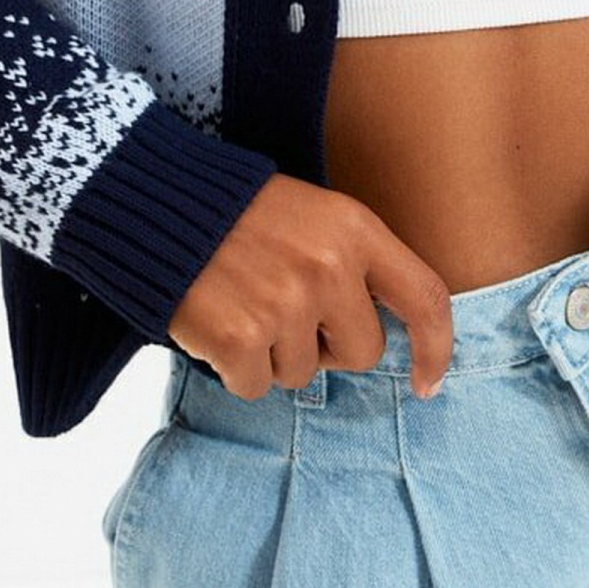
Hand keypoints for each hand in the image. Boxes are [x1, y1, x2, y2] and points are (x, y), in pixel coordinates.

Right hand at [167, 173, 456, 400]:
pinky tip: (217, 324)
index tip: (427, 384)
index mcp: (355, 229)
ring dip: (274, 354)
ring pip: (304, 374)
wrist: (152, 200)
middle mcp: (328, 267)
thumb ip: (354, 263)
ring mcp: (284, 304)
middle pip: (364, 352)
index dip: (436, 349)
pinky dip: (234, 369)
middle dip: (330, 347)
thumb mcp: (313, 215)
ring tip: (242, 303)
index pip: (425, 298)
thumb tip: (383, 335)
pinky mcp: (239, 338)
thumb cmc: (238, 213)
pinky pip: (255, 387)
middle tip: (286, 311)